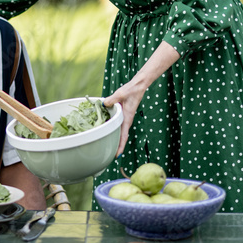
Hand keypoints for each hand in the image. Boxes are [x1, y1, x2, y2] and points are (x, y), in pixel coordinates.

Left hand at [104, 41, 179, 155]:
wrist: (138, 86)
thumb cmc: (131, 90)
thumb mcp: (121, 93)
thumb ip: (112, 99)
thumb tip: (104, 104)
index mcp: (127, 118)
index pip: (123, 136)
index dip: (120, 146)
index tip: (117, 155)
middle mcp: (126, 120)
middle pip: (121, 137)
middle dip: (116, 147)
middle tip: (109, 156)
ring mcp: (125, 118)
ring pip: (119, 132)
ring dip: (115, 140)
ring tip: (108, 148)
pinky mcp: (123, 115)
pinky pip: (118, 125)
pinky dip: (113, 130)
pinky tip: (106, 132)